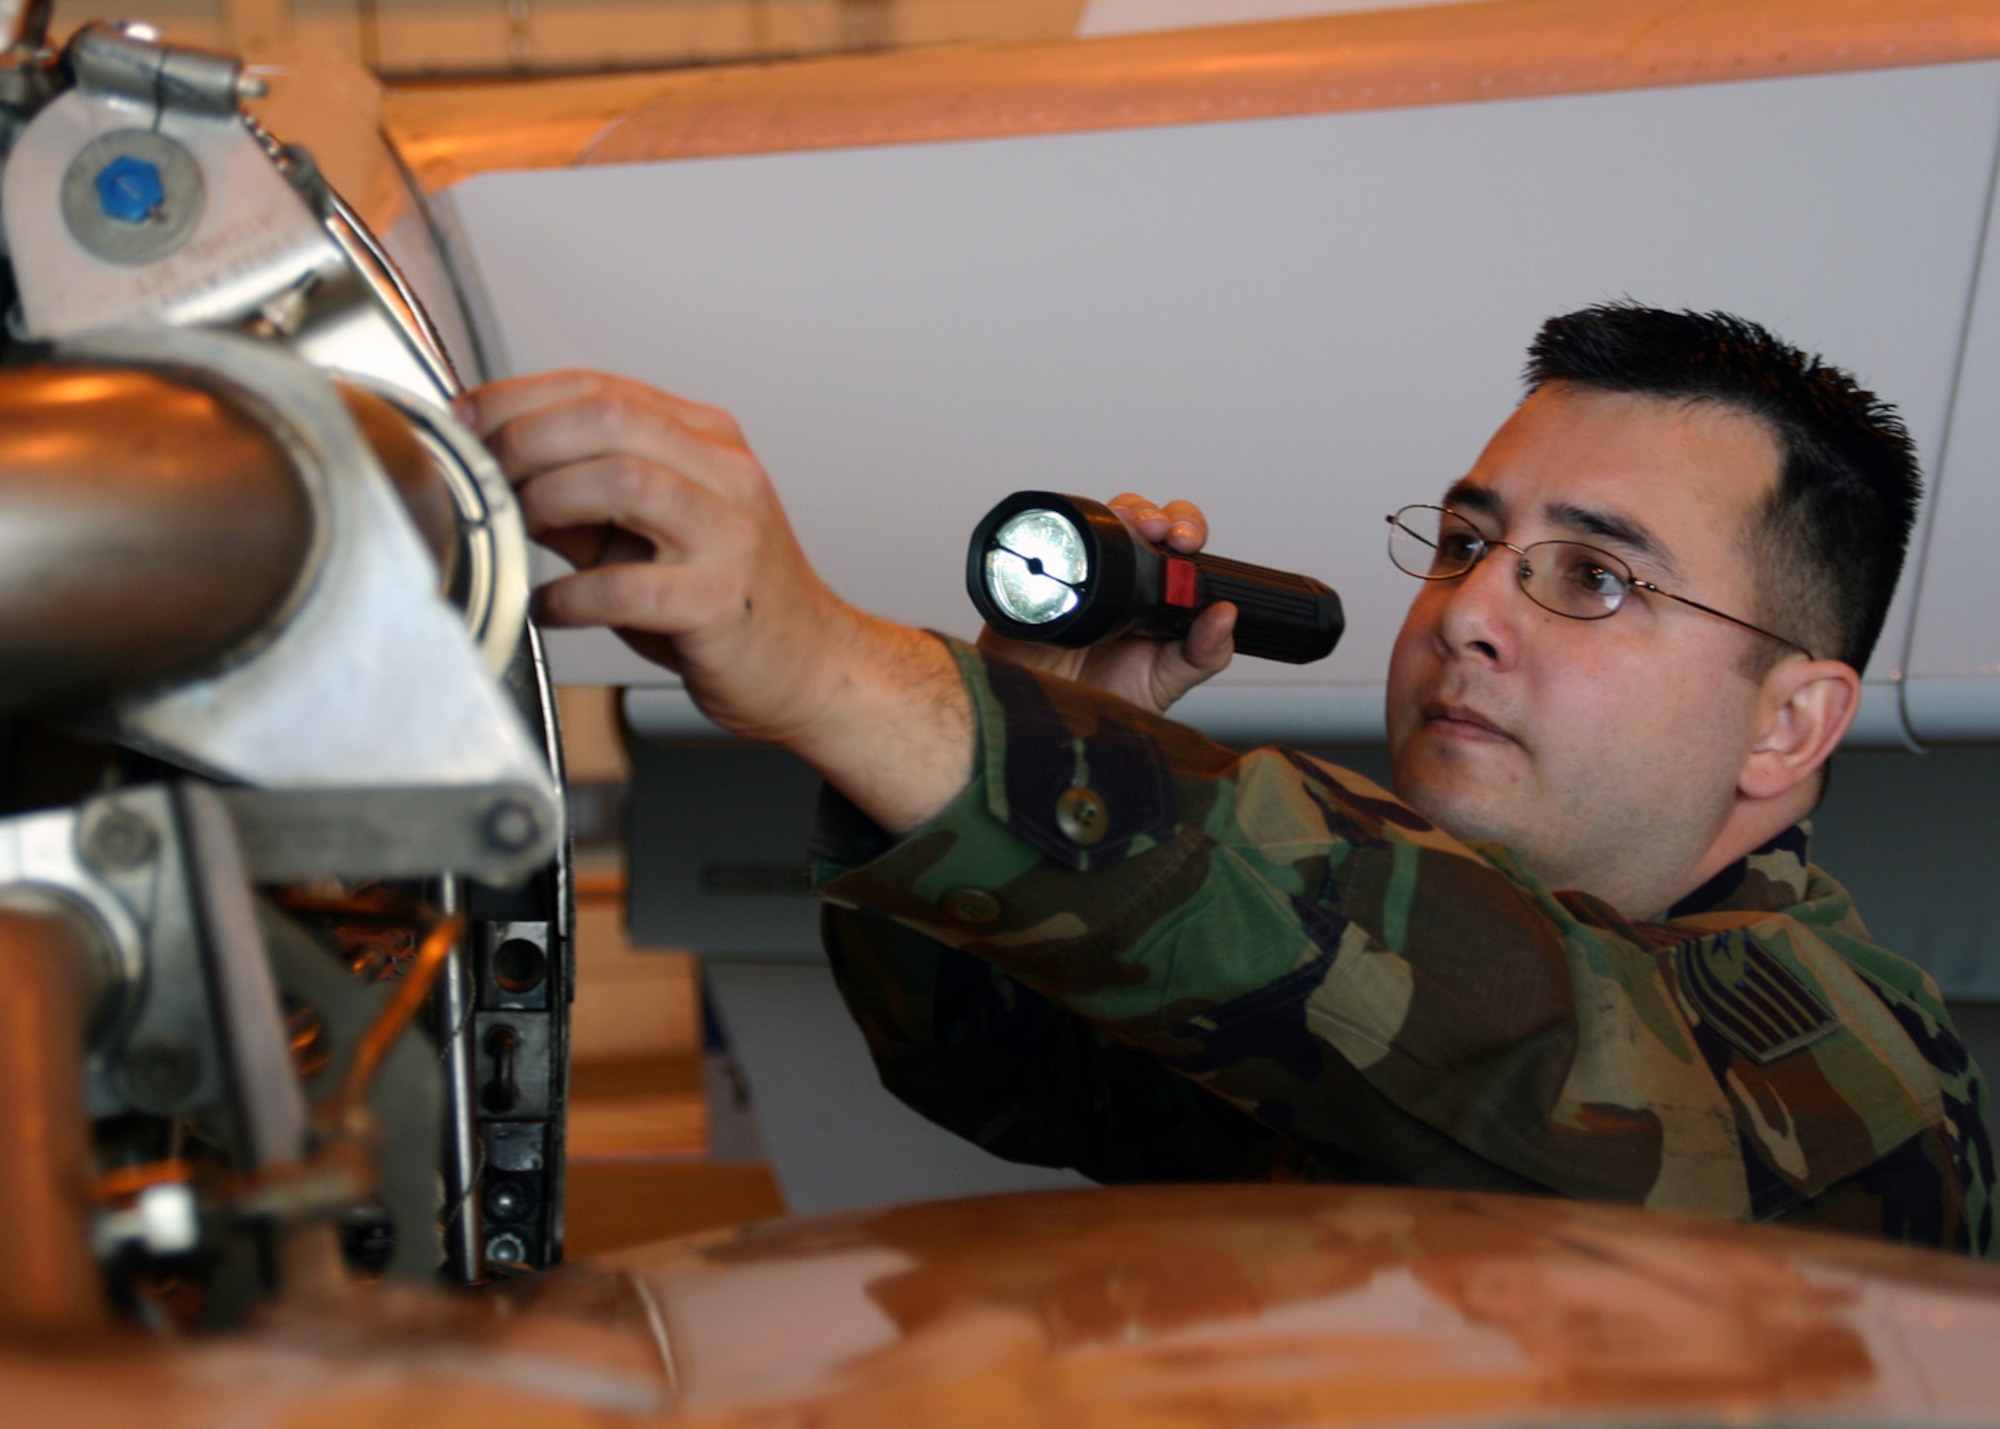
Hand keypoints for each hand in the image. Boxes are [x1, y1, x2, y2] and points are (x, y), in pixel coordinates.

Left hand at [458, 371, 972, 830]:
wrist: (810, 666)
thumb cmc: (726, 600)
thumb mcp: (651, 532)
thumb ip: (580, 497)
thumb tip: (494, 469)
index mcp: (708, 442)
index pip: (602, 388)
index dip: (519, 396)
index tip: (468, 418)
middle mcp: (726, 474)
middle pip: (608, 417)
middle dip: (524, 439)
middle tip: (483, 475)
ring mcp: (730, 534)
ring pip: (622, 479)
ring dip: (547, 499)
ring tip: (520, 529)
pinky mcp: (722, 599)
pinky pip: (626, 585)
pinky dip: (570, 595)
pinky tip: (553, 606)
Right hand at [976, 493, 1234, 716]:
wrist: (1049, 729)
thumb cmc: (1103, 706)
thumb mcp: (1166, 683)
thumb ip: (1203, 654)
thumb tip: (1226, 615)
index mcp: (1154, 595)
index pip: (1176, 543)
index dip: (1185, 528)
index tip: (1187, 541)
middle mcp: (1117, 578)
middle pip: (1138, 518)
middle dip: (1155, 514)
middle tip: (1161, 532)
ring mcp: (1076, 576)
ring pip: (1097, 521)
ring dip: (1119, 512)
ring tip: (1132, 526)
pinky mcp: (1034, 585)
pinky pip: (1046, 547)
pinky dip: (1063, 535)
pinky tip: (1078, 547)